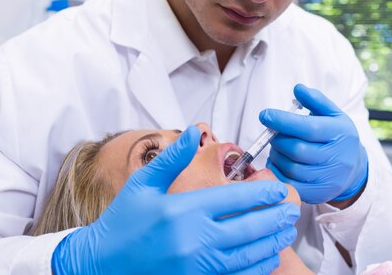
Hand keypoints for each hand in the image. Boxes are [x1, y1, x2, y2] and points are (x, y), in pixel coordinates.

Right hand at [52, 125, 299, 274]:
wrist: (99, 265)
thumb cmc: (121, 222)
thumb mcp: (142, 184)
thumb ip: (173, 159)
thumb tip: (194, 131)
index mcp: (184, 210)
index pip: (236, 199)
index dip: (263, 193)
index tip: (280, 188)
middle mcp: (195, 239)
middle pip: (250, 227)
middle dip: (276, 217)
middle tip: (293, 209)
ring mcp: (197, 265)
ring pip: (248, 253)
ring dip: (272, 241)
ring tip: (287, 230)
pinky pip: (236, 274)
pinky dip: (256, 265)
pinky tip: (267, 256)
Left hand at [260, 84, 368, 204]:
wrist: (354, 170)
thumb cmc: (338, 137)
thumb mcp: (333, 115)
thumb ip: (316, 100)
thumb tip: (298, 89)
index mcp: (339, 134)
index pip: (308, 128)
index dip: (283, 121)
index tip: (265, 115)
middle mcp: (336, 157)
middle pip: (297, 150)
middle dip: (278, 140)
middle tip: (274, 134)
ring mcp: (327, 178)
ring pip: (291, 168)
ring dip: (277, 155)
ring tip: (279, 147)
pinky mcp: (317, 194)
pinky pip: (290, 184)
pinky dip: (278, 172)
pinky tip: (279, 162)